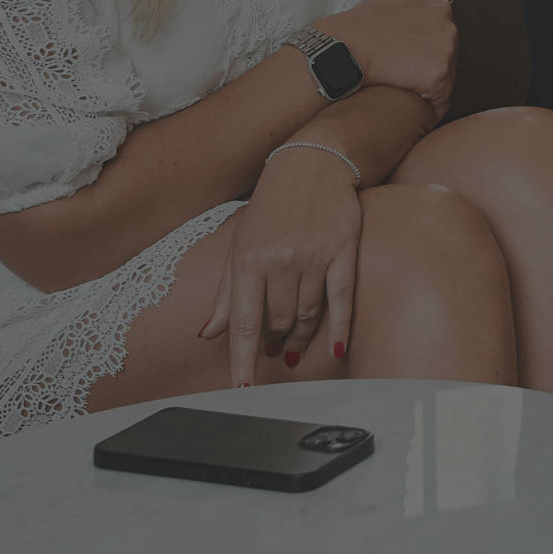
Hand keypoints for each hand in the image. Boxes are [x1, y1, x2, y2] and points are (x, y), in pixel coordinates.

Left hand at [201, 148, 363, 383]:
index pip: (243, 322)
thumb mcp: (239, 245)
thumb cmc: (270, 208)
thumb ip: (227, 293)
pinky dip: (338, 327)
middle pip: (278, 321)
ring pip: (307, 313)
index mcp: (248, 260)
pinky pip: (341, 299)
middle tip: (272, 349)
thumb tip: (210, 333)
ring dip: (299, 336)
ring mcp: (314, 256)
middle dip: (272, 341)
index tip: (241, 388)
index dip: (241, 359)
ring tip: (292, 346)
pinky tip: (333, 349)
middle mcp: (280, 260)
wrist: (310, 166)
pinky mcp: (343, 251)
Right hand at [318, 0, 457, 118]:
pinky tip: (415, 110)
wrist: (344, 48)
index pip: (445, 33)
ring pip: (447, 77)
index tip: (412, 55)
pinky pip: (441, 99)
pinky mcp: (438, 78)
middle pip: (448, 54)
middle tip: (408, 74)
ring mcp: (446, 53)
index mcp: (440, 9)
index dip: (428, 47)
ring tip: (408, 91)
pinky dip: (430, 106)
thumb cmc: (362, 22)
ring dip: (431, 85)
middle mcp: (449, 29)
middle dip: (432, 64)